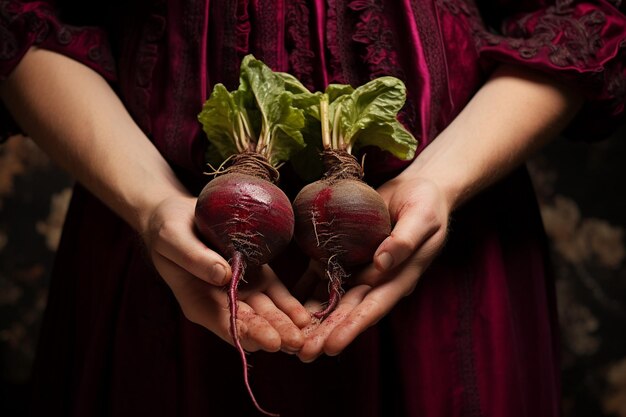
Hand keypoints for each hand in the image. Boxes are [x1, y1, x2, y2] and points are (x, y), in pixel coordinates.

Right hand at [142, 195, 310, 352]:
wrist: (181, 214)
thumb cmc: (168, 227)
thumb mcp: (172, 238)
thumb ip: (194, 257)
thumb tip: (223, 275)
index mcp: (198, 301)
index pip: (225, 324)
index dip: (247, 334)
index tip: (268, 341)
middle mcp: (222, 302)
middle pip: (250, 323)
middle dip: (273, 334)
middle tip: (295, 343)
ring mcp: (242, 290)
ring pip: (266, 312)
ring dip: (285, 325)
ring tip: (305, 337)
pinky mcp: (257, 275)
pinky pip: (275, 293)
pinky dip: (289, 304)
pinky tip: (304, 316)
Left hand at [297, 175, 449, 361]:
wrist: (417, 189)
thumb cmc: (427, 203)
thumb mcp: (423, 217)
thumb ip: (405, 240)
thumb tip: (382, 263)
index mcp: (399, 276)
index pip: (373, 307)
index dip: (352, 327)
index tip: (332, 346)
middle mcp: (377, 279)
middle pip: (349, 310)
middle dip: (326, 332)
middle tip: (302, 353)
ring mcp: (359, 268)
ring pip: (333, 298)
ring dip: (313, 319)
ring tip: (291, 336)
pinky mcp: (344, 254)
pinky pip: (323, 275)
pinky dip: (307, 290)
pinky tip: (286, 304)